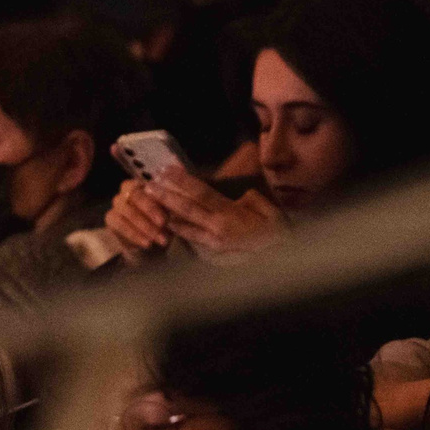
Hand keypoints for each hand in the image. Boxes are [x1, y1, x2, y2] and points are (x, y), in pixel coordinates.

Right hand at [104, 177, 173, 255]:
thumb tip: (179, 186)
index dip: (154, 203)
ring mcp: (118, 203)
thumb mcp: (176, 213)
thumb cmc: (168, 223)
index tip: (164, 220)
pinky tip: (146, 244)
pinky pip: (119, 224)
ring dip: (144, 226)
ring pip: (126, 211)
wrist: (155, 244)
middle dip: (149, 211)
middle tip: (162, 225)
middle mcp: (129, 190)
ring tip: (159, 239)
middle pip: (134, 195)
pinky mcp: (111, 218)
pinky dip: (134, 234)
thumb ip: (174, 201)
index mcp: (146, 184)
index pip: (146, 186)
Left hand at [144, 169, 284, 257]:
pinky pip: (192, 240)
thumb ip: (247, 199)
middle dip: (165, 196)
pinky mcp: (211, 256)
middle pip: (185, 209)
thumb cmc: (277, 233)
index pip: (200, 193)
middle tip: (148, 185)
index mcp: (230, 215)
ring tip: (152, 203)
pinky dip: (180, 231)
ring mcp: (212, 245)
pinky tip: (169, 223)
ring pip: (184, 227)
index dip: (181, 180)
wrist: (281, 261)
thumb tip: (235, 198)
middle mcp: (216, 230)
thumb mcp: (266, 209)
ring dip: (167, 214)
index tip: (166, 169)